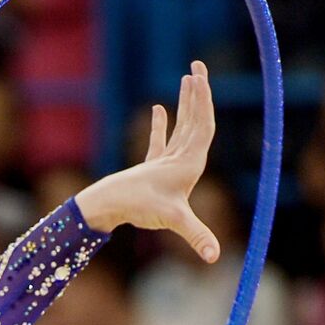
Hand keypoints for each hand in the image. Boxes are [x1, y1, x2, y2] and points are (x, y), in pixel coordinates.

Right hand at [75, 60, 219, 261]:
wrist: (110, 211)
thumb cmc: (138, 210)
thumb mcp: (171, 217)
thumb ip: (195, 234)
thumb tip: (214, 258)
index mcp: (190, 166)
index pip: (204, 127)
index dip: (205, 102)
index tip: (201, 78)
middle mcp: (182, 165)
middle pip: (196, 122)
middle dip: (199, 95)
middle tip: (198, 66)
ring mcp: (166, 167)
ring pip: (181, 128)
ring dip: (185, 104)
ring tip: (188, 79)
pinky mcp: (149, 171)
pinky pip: (159, 142)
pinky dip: (160, 125)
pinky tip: (158, 108)